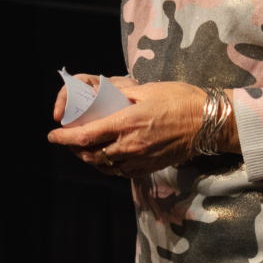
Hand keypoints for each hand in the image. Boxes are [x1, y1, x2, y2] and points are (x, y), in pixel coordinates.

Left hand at [48, 77, 229, 177]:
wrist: (209, 123)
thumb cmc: (181, 100)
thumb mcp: (148, 89)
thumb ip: (122, 94)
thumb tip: (103, 94)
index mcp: (126, 123)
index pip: (85, 136)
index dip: (64, 137)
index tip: (53, 134)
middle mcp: (130, 146)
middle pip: (90, 155)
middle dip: (73, 149)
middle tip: (67, 140)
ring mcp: (140, 160)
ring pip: (104, 166)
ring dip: (89, 158)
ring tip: (84, 149)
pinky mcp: (149, 168)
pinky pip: (120, 172)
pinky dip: (107, 165)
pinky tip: (106, 156)